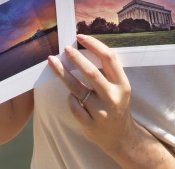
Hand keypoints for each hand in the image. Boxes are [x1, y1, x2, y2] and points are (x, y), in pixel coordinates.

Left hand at [48, 33, 137, 156]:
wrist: (121, 137)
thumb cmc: (117, 105)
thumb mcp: (119, 88)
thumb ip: (107, 72)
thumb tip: (83, 49)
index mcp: (122, 84)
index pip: (109, 58)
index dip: (94, 44)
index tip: (80, 37)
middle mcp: (112, 97)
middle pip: (91, 72)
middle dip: (76, 58)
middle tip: (65, 48)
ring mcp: (100, 112)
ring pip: (77, 89)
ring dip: (63, 73)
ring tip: (52, 62)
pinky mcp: (89, 123)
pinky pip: (73, 105)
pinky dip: (70, 98)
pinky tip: (70, 96)